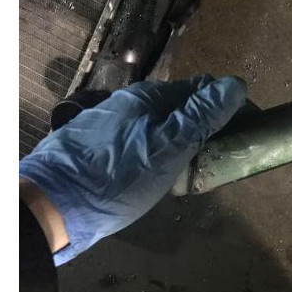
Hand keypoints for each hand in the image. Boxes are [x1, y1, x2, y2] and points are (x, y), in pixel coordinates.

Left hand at [18, 75, 247, 265]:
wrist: (49, 205)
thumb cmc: (116, 177)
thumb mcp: (168, 149)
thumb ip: (201, 117)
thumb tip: (235, 85)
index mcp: (148, 97)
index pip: (200, 89)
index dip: (225, 108)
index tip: (241, 133)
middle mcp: (127, 103)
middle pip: (177, 108)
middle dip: (202, 126)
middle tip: (216, 160)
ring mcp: (107, 124)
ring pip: (155, 126)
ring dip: (177, 141)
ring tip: (188, 172)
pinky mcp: (93, 146)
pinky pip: (135, 142)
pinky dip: (153, 153)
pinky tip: (152, 176)